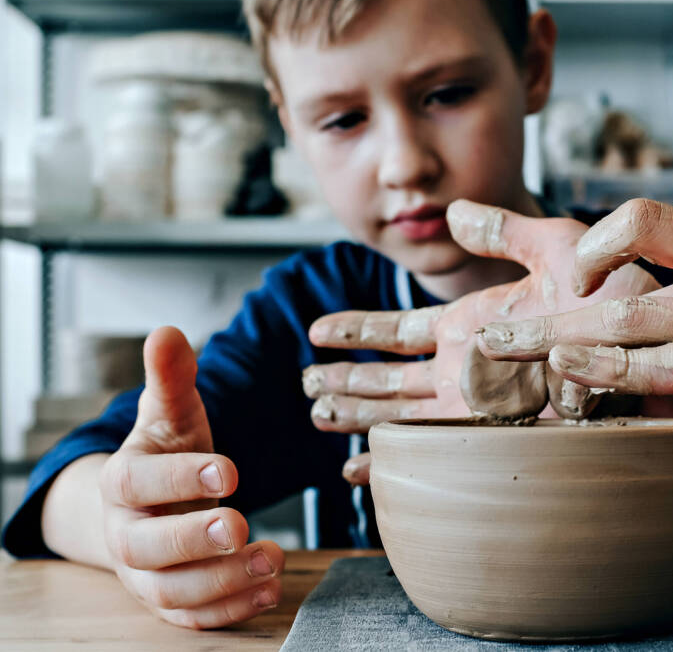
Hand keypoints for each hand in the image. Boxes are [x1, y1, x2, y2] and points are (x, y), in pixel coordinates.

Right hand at [97, 327, 283, 628]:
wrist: (148, 507)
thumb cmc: (166, 454)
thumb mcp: (172, 415)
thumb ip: (172, 378)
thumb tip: (167, 331)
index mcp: (123, 482)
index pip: (138, 484)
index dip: (180, 478)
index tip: (229, 470)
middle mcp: (127, 533)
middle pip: (147, 547)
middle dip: (194, 540)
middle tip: (240, 526)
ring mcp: (146, 574)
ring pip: (173, 591)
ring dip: (222, 581)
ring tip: (272, 559)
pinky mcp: (170, 602)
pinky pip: (193, 618)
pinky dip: (231, 610)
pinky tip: (271, 588)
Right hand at [304, 200, 659, 483]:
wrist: (653, 336)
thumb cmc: (614, 286)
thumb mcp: (554, 244)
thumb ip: (504, 231)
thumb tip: (452, 212)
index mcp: (474, 323)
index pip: (399, 331)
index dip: (357, 331)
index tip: (316, 331)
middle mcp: (467, 367)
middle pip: (389, 379)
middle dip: (346, 383)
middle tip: (305, 389)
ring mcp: (478, 402)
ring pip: (398, 413)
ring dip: (356, 415)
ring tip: (317, 417)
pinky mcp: (495, 429)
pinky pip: (431, 450)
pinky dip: (391, 461)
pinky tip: (361, 474)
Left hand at [477, 196, 672, 410]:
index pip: (644, 237)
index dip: (593, 259)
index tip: (553, 286)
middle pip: (613, 280)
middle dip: (549, 312)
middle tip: (488, 330)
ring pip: (623, 321)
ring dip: (553, 344)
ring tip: (494, 359)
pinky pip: (670, 367)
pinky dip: (615, 373)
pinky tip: (571, 382)